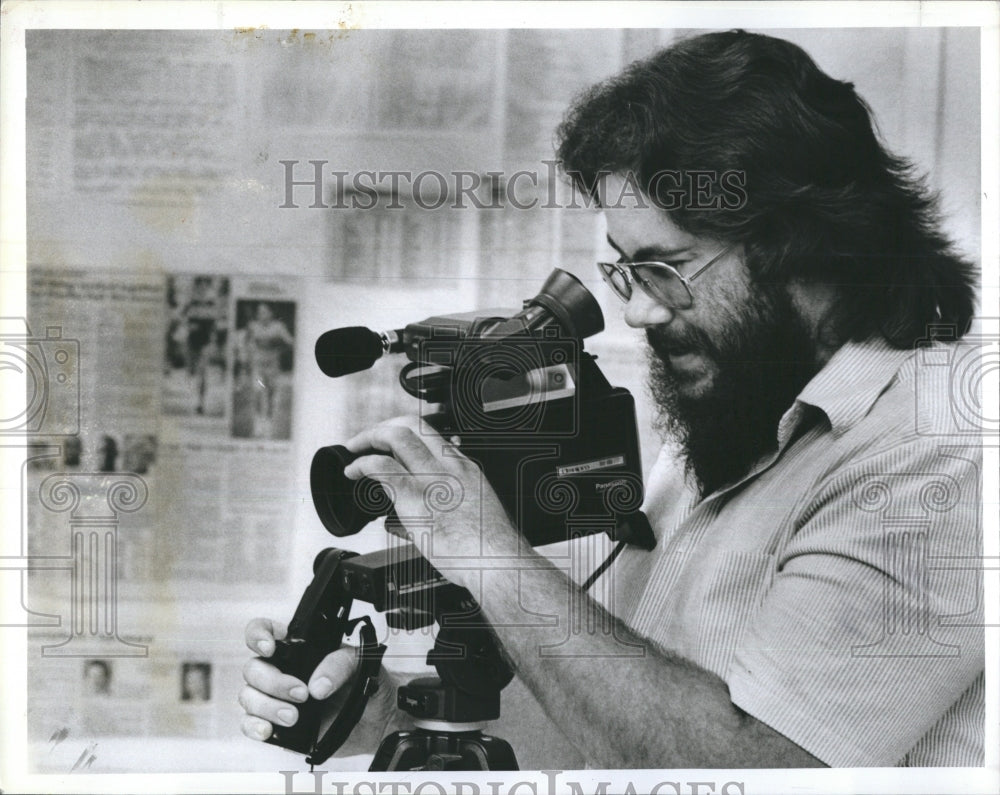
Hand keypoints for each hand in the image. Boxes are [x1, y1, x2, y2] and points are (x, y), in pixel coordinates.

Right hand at [239, 617, 398, 754]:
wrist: (374, 719)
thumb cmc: (364, 683)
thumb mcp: (360, 663)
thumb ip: (339, 665)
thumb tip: (317, 686)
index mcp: (297, 649)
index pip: (264, 632)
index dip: (259, 635)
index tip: (270, 648)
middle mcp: (281, 671)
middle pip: (253, 669)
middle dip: (274, 682)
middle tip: (301, 693)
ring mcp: (275, 698)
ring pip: (249, 697)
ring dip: (267, 707)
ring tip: (294, 717)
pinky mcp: (275, 724)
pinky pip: (249, 724)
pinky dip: (255, 727)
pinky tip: (269, 730)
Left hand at [343, 417, 521, 589]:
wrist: (498, 560)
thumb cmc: (490, 547)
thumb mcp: (476, 511)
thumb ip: (451, 503)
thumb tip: (424, 515)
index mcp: (465, 468)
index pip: (432, 434)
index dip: (404, 431)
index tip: (390, 442)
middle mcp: (449, 466)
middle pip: (412, 425)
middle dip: (384, 427)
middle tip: (367, 440)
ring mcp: (432, 478)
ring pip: (396, 437)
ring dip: (369, 439)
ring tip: (355, 450)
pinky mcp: (415, 497)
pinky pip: (381, 468)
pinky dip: (362, 465)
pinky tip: (353, 472)